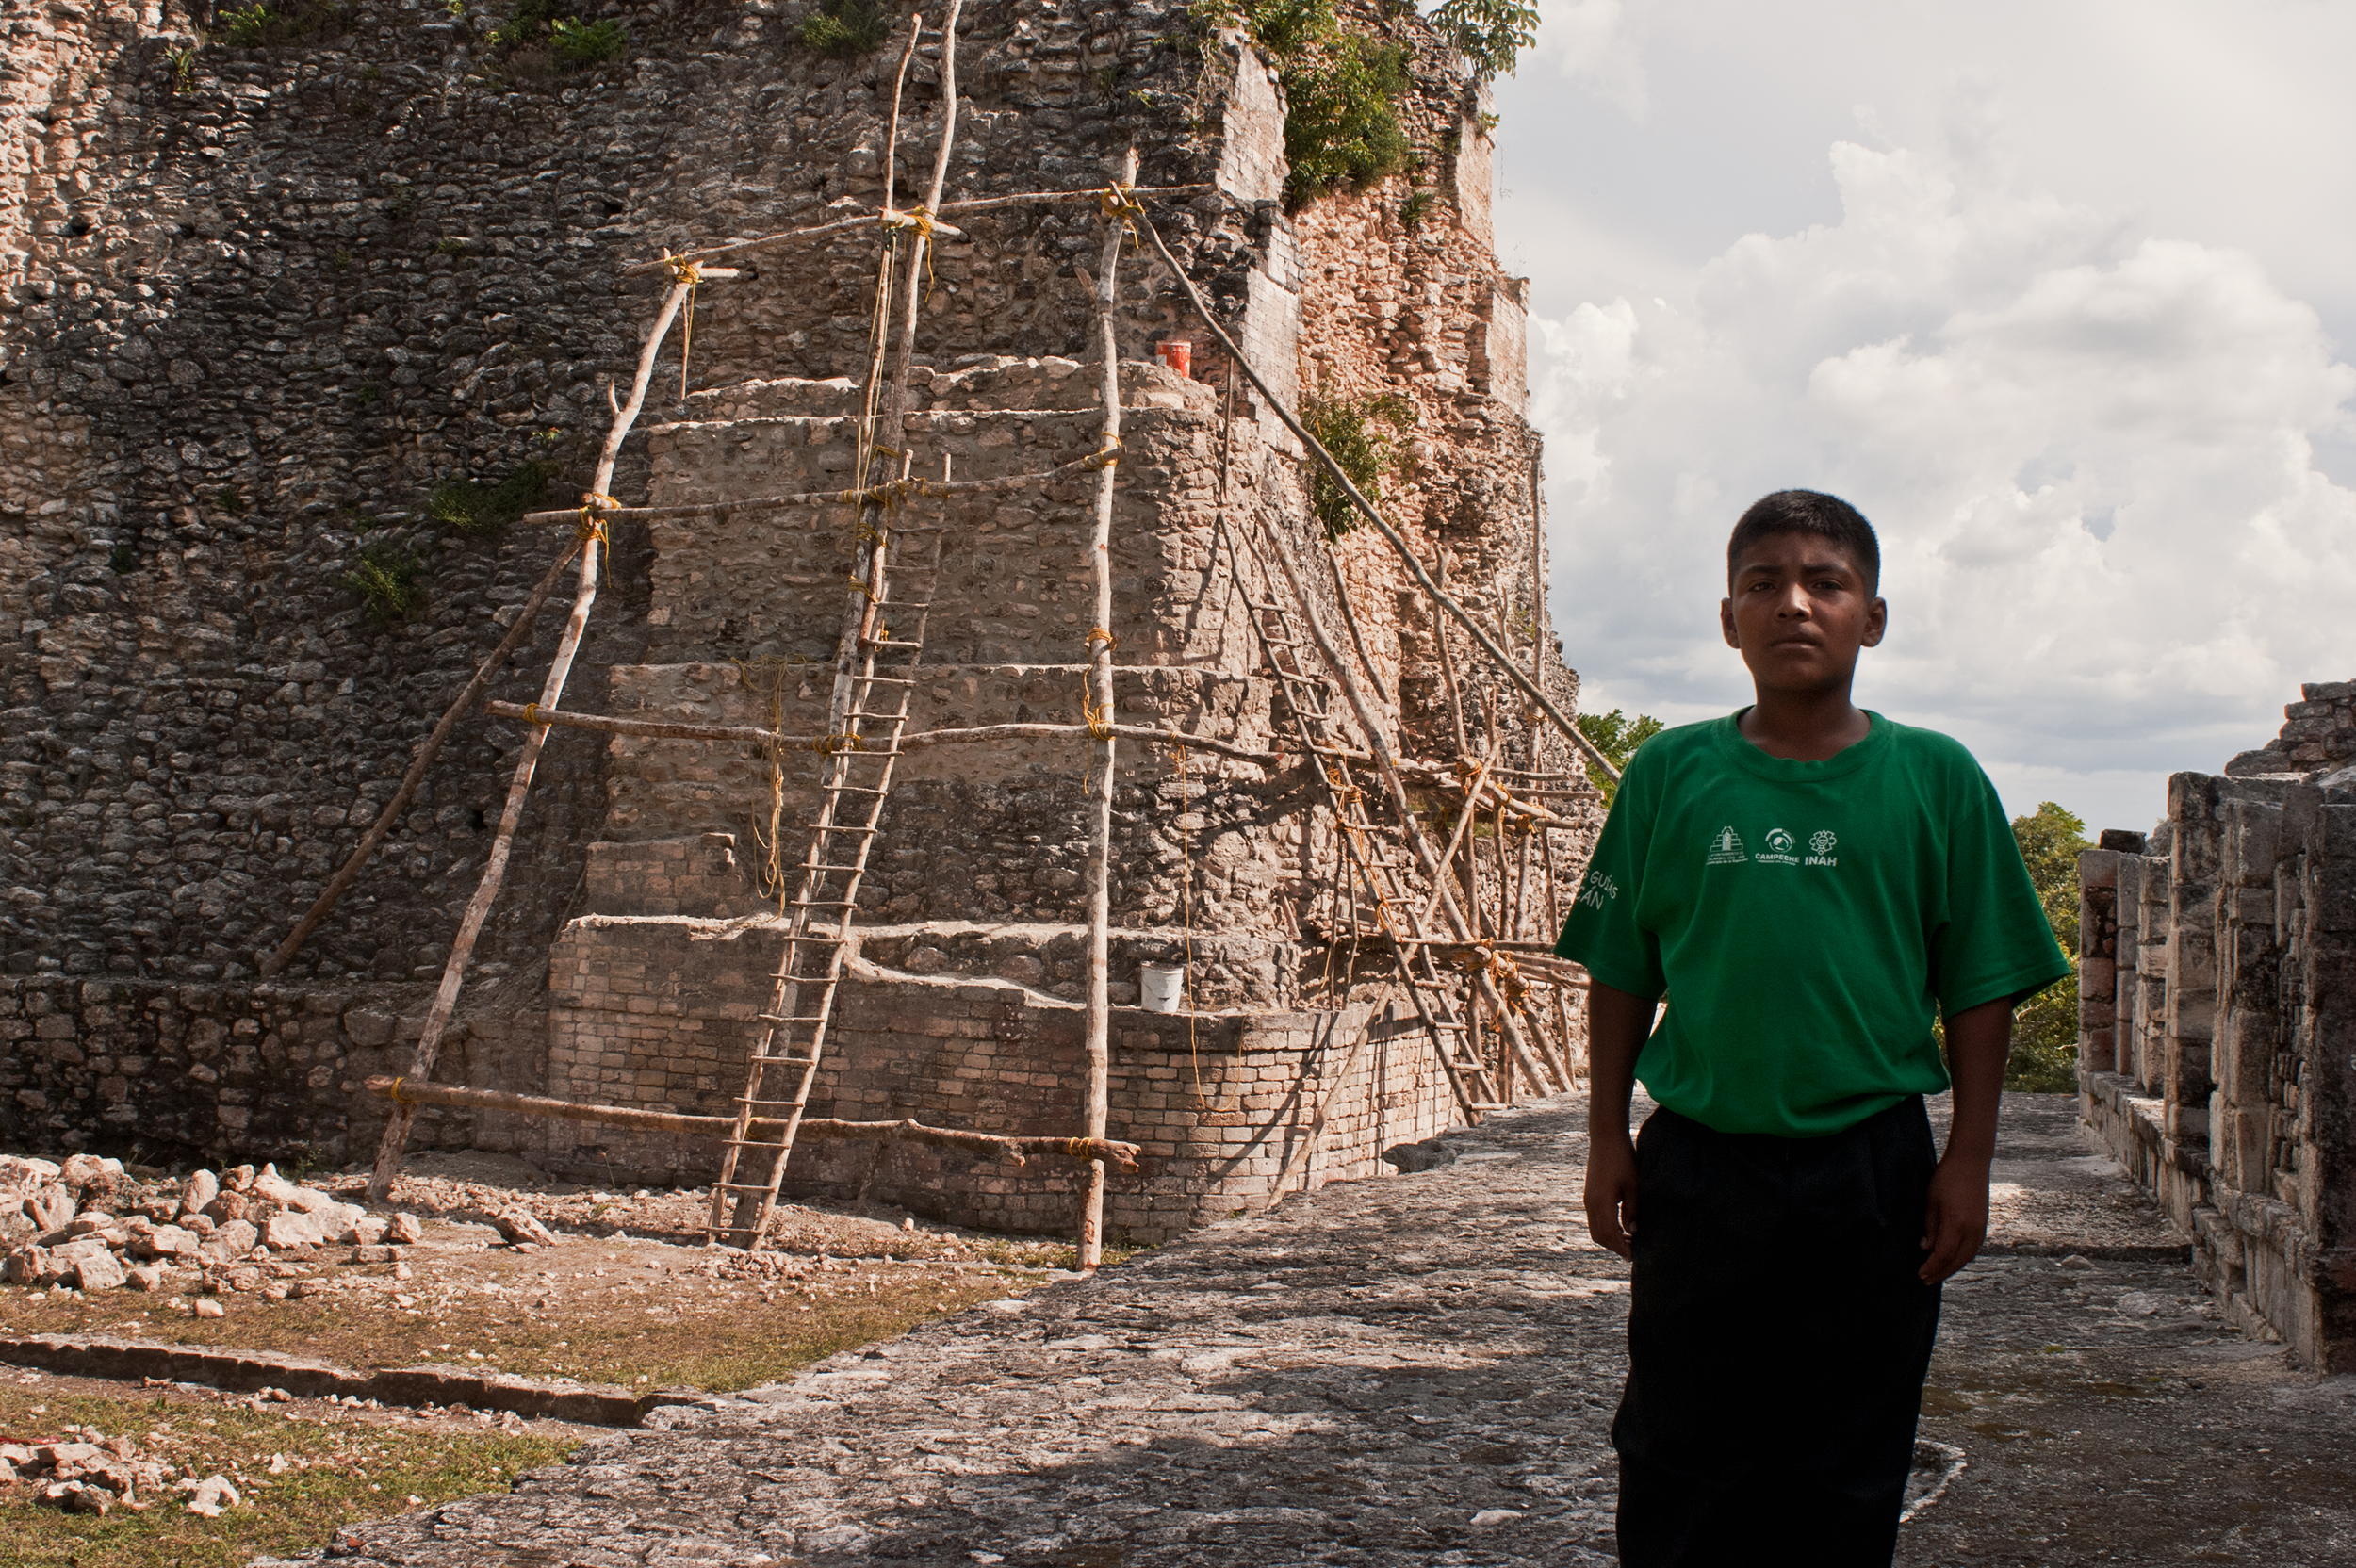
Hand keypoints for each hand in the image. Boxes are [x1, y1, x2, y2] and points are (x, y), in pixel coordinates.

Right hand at [1584, 1132, 1638, 1259]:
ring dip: (1609, 1238)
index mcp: (1601, 1202)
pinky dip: (1605, 1227)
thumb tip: (1632, 1231)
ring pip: (1595, 1228)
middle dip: (1614, 1246)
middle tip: (1632, 1251)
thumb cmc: (1622, 1159)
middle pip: (1599, 1236)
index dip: (1621, 1248)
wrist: (1606, 1138)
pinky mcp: (1590, 1194)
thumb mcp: (1633, 1185)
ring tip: (1628, 1239)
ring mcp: (1588, 1199)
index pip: (1609, 1234)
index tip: (1633, 1256)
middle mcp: (1591, 1203)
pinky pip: (1594, 1218)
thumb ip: (1632, 1210)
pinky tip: (1620, 1225)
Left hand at [1919, 1154, 1990, 1282]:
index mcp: (1956, 1223)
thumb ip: (1930, 1227)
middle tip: (1927, 1280)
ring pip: (1968, 1256)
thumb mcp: (1931, 1201)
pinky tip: (1952, 1259)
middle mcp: (1972, 1229)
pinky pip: (1973, 1248)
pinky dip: (1962, 1258)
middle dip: (1942, 1272)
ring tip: (1938, 1273)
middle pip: (1958, 1260)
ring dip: (1953, 1267)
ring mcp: (1980, 1227)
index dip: (1932, 1267)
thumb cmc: (1947, 1178)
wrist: (1971, 1162)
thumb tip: (1926, 1248)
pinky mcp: (1983, 1224)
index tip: (1921, 1275)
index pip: (1944, 1254)